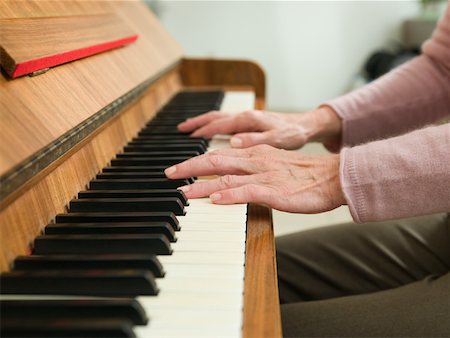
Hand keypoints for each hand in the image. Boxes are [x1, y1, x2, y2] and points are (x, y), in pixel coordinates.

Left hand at [164, 144, 345, 213]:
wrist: (333, 177)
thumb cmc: (305, 175)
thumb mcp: (274, 167)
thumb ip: (252, 171)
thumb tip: (230, 182)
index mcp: (255, 154)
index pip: (219, 155)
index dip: (196, 161)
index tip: (178, 168)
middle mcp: (256, 161)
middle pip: (216, 161)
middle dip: (189, 167)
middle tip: (169, 174)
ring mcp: (265, 175)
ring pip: (227, 177)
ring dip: (202, 184)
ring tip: (182, 191)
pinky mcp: (275, 191)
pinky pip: (248, 192)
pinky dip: (229, 196)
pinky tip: (214, 201)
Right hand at [177, 106, 341, 149]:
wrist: (306, 125)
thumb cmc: (293, 133)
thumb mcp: (278, 139)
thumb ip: (256, 140)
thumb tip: (234, 142)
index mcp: (247, 120)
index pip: (217, 125)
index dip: (200, 132)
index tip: (185, 138)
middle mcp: (244, 116)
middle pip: (213, 118)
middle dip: (195, 124)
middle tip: (179, 131)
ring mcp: (245, 118)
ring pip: (218, 118)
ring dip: (202, 122)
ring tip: (187, 129)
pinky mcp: (249, 122)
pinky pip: (225, 121)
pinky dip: (213, 125)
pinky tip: (210, 132)